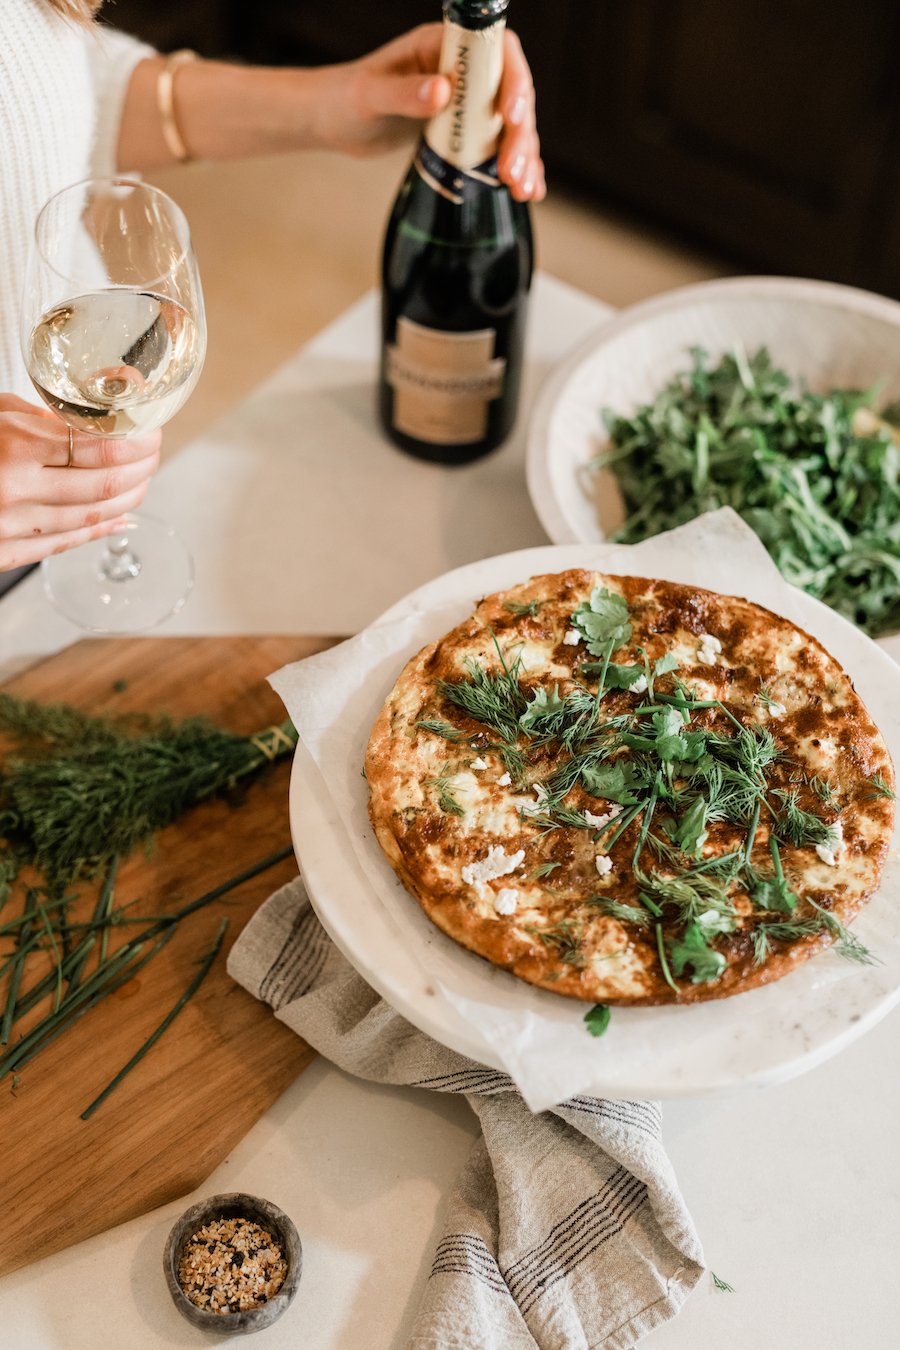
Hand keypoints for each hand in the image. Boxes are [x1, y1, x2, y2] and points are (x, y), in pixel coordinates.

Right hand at [0, 396, 160, 571]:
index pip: (100, 446)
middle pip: (105, 483)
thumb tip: (93, 415)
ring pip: (92, 516)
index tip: (152, 430)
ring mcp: (13, 526)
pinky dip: (103, 531)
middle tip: (155, 453)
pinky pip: (66, 543)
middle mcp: (17, 489)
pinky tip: (124, 521)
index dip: (137, 440)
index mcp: (15, 446)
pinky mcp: (6, 553)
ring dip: (129, 498)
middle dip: (142, 468)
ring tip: (144, 481)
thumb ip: (39, 417)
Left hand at [310, 23, 544, 200]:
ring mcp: (466, 102)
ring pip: (509, 126)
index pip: (496, 53)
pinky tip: (528, 190)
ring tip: (521, 190)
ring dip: (522, 156)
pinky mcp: (463, 131)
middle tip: (510, 171)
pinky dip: (515, 166)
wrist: (332, 121)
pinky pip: (497, 146)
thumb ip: (404, 93)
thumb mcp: (370, 96)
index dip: (513, 81)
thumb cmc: (344, 98)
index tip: (511, 116)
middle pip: (510, 95)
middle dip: (518, 135)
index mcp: (443, 46)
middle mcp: (462, 71)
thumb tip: (442, 91)